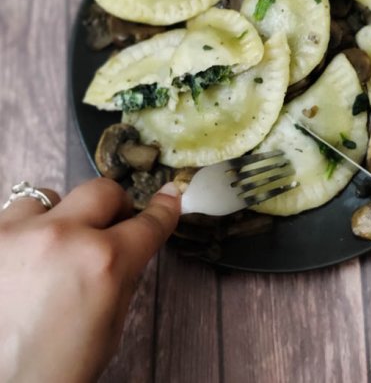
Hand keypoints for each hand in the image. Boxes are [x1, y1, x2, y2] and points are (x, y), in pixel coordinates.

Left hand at [0, 178, 179, 382]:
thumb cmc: (60, 366)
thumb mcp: (112, 322)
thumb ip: (123, 272)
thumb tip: (130, 239)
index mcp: (105, 263)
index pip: (147, 223)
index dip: (163, 209)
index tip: (168, 196)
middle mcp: (63, 236)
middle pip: (103, 191)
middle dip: (115, 207)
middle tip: (110, 228)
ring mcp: (17, 233)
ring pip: (51, 197)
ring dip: (60, 218)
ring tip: (51, 251)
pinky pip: (16, 217)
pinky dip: (27, 232)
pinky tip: (22, 264)